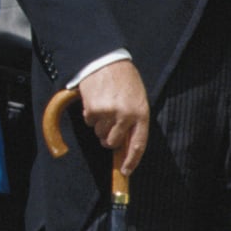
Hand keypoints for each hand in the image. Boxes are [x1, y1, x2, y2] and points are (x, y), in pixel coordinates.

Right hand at [76, 58, 148, 174]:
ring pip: (99, 133)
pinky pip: (89, 122)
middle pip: (113, 142)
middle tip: (108, 126)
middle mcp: (126, 115)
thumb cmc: (124, 79)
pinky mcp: (93, 109)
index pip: (138, 144)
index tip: (125, 170)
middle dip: (108, 139)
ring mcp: (109, 113)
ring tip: (104, 106)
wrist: (106, 60)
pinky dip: (90, 115)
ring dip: (99, 125)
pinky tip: (96, 100)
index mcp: (141, 113)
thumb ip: (134, 120)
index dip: (131, 160)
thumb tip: (125, 144)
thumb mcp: (137, 98)